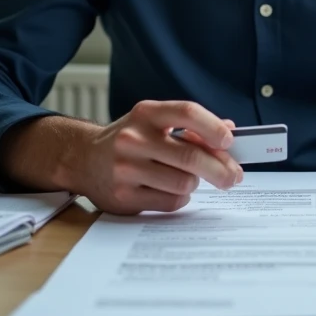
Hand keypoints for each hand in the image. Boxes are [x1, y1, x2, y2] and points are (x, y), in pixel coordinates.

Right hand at [70, 100, 242, 214]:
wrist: (83, 159)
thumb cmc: (129, 139)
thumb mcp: (154, 122)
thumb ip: (190, 126)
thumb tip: (229, 131)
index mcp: (146, 113)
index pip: (187, 113)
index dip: (213, 127)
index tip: (229, 141)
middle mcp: (133, 139)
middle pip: (191, 157)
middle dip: (220, 169)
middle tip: (233, 176)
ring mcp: (126, 169)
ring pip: (183, 183)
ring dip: (194, 183)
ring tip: (187, 178)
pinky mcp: (123, 197)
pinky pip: (170, 202)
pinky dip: (179, 198)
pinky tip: (171, 190)